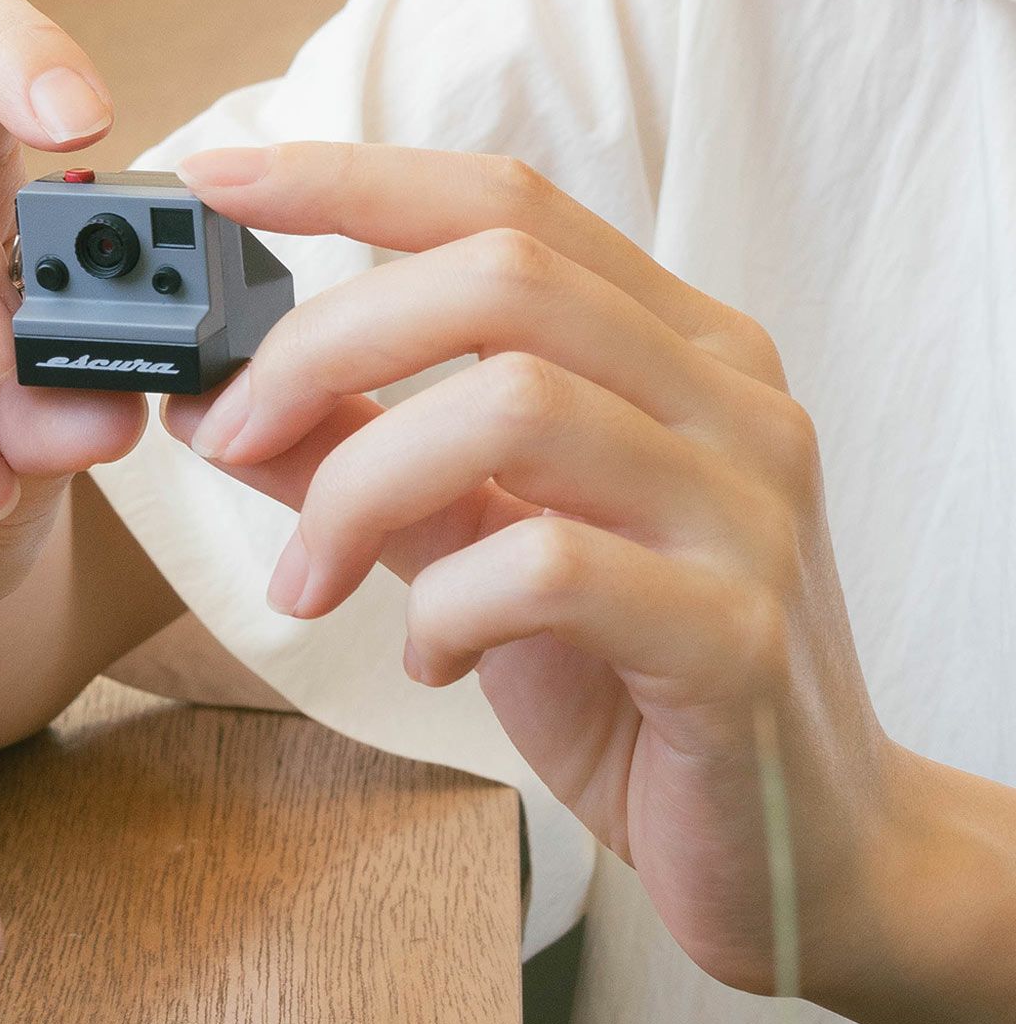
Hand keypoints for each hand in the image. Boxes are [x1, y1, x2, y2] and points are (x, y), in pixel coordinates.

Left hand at [164, 141, 898, 1001]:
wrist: (810, 845)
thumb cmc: (632, 673)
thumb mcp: (474, 539)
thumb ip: (358, 458)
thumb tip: (213, 403)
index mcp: (674, 344)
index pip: (507, 204)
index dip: (353, 179)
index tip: (222, 181)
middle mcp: (726, 396)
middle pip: (500, 276)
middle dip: (325, 340)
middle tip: (231, 427)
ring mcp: (745, 507)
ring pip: (518, 402)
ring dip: (359, 486)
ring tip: (307, 578)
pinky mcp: (736, 633)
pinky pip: (550, 567)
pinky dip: (445, 606)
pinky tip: (432, 656)